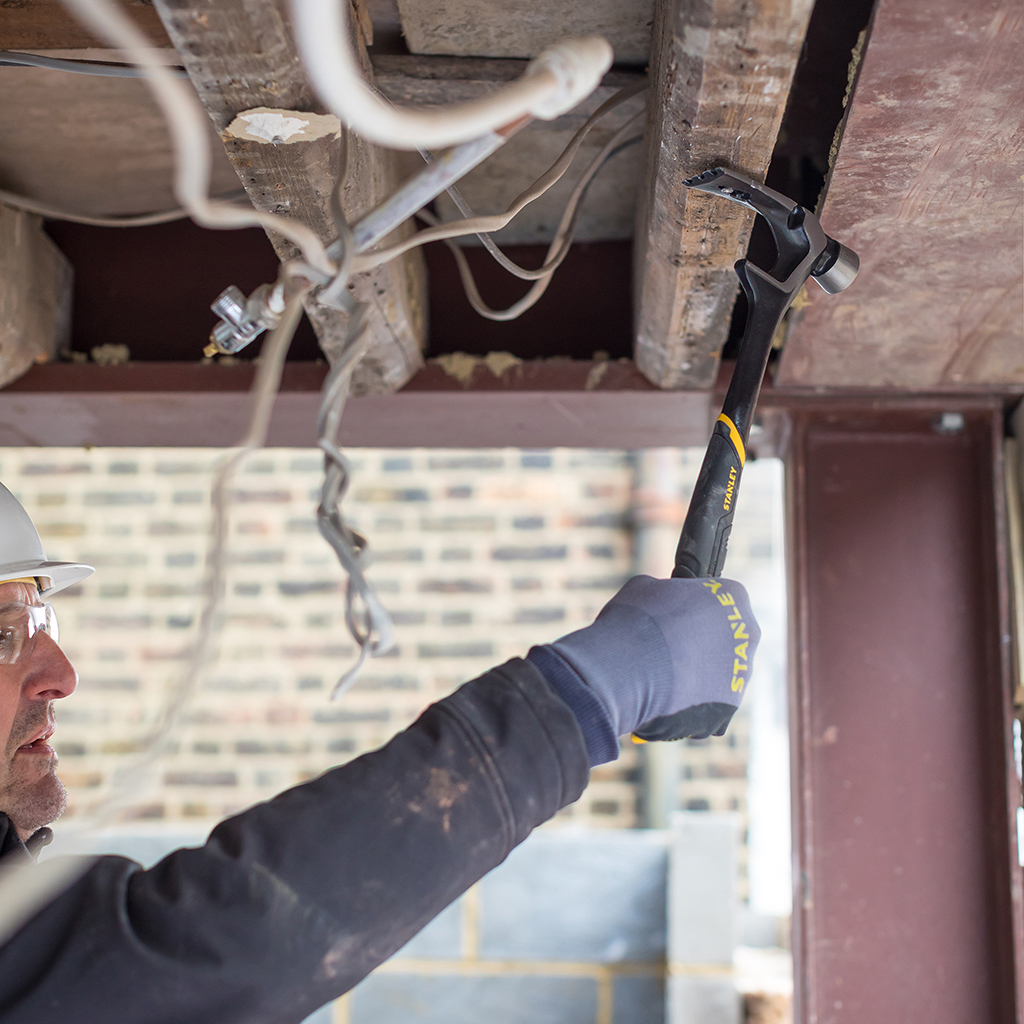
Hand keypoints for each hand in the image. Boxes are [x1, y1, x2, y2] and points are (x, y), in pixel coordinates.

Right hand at [528, 575, 759, 761]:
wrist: (623, 670)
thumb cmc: (631, 622)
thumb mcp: (643, 588)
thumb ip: (664, 592)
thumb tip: (659, 595)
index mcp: (733, 596)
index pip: (720, 599)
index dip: (693, 609)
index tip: (675, 619)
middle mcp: (747, 633)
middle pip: (724, 638)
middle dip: (698, 645)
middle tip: (664, 651)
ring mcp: (740, 674)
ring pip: (715, 674)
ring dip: (693, 676)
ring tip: (656, 679)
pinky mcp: (726, 710)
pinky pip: (705, 705)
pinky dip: (686, 704)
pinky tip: (659, 700)